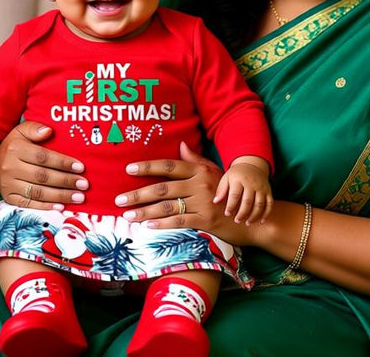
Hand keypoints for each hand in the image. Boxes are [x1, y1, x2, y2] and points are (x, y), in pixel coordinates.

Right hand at [0, 121, 87, 209]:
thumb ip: (35, 128)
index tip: (80, 167)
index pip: (43, 157)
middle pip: (42, 176)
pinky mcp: (9, 197)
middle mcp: (10, 167)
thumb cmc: (15, 145)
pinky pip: (29, 204)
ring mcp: (8, 184)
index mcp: (15, 148)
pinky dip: (46, 207)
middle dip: (66, 181)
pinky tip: (61, 207)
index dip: (63, 163)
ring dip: (60, 196)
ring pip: (38, 192)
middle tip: (84, 184)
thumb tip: (49, 131)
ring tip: (78, 197)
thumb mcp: (22, 131)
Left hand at [115, 142, 255, 244]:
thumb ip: (195, 160)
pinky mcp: (205, 221)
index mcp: (199, 170)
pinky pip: (179, 222)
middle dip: (138, 194)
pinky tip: (148, 226)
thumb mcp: (215, 173)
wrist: (250, 218)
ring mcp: (203, 203)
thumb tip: (180, 144)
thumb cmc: (228, 194)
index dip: (148, 167)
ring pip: (167, 206)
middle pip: (163, 188)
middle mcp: (200, 184)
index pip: (169, 166)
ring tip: (128, 215)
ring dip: (145, 212)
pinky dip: (162, 224)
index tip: (129, 169)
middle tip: (119, 200)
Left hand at [214, 157, 272, 224]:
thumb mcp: (226, 178)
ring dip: (254, 216)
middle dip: (242, 213)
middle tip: (237, 220)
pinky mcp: (268, 191)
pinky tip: (260, 221)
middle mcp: (252, 183)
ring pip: (259, 204)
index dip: (231, 206)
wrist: (252, 165)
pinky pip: (269, 204)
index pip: (235, 195)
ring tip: (247, 223)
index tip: (227, 214)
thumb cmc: (236, 175)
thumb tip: (215, 202)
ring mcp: (261, 187)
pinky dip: (266, 214)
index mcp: (239, 179)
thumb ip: (221, 189)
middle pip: (248, 201)